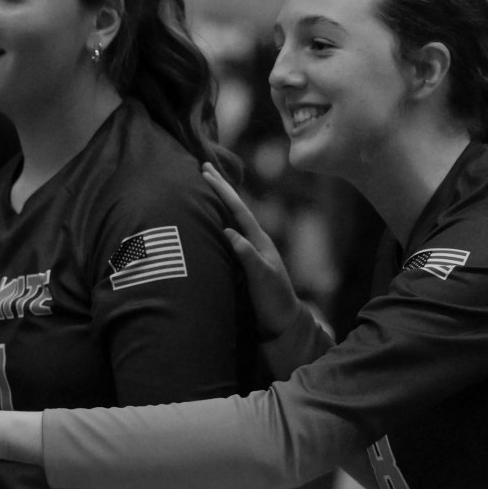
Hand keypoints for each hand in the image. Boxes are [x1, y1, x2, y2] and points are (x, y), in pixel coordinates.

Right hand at [200, 163, 304, 337]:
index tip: (207, 173)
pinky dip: (217, 222)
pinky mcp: (242, 263)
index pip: (238, 210)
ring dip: (217, 202)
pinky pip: (226, 235)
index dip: (223, 191)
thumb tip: (229, 231)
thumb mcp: (262, 278)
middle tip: (204, 166)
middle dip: (220, 187)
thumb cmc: (274, 301)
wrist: (282, 322)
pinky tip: (209, 220)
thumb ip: (248, 255)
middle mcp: (254, 241)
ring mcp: (248, 251)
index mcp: (259, 241)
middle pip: (235, 208)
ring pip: (230, 219)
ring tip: (205, 186)